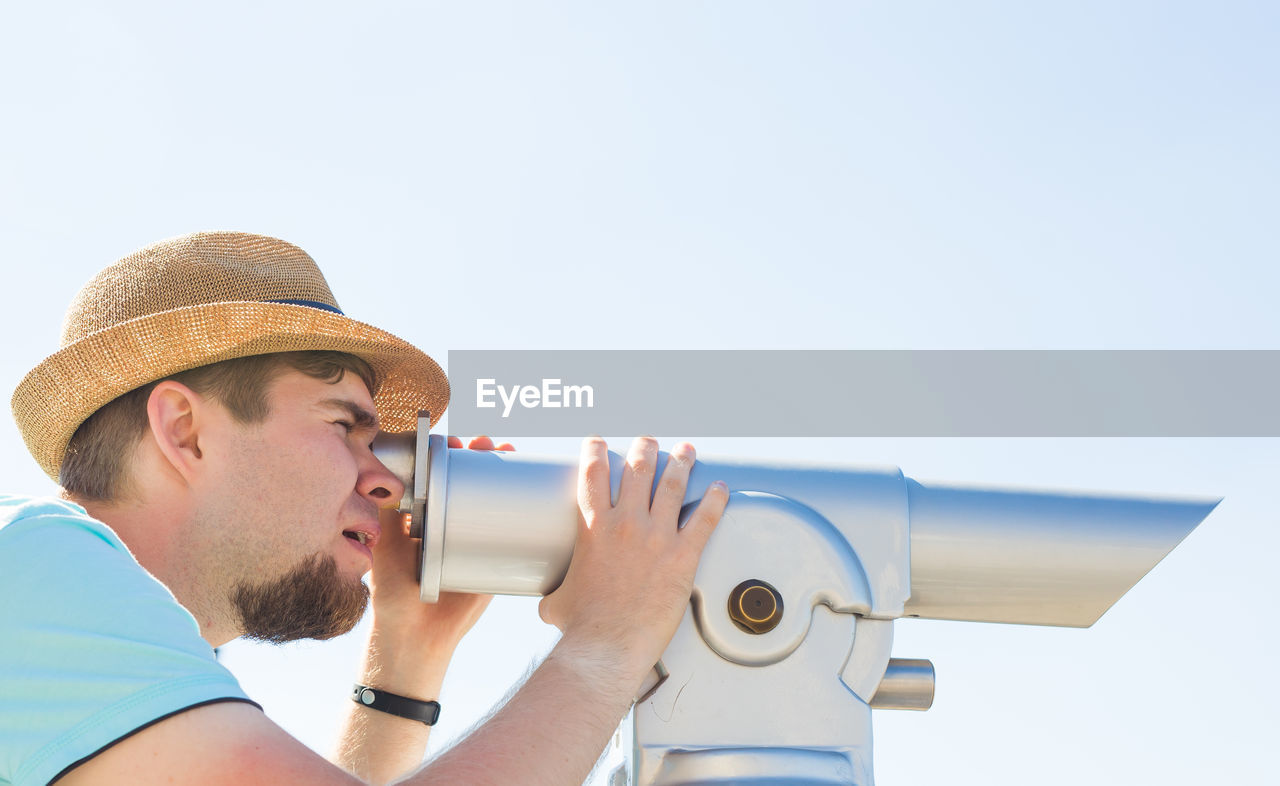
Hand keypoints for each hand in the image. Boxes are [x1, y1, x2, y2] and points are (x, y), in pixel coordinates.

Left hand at [366, 435, 510, 650]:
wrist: (417, 635)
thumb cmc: (393, 591)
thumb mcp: (385, 545)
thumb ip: (385, 514)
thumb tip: (387, 474)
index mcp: (426, 517)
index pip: (441, 476)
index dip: (448, 455)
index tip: (452, 442)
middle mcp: (452, 524)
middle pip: (471, 481)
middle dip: (481, 457)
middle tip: (486, 444)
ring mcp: (476, 542)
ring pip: (494, 500)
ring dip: (505, 472)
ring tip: (507, 451)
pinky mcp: (495, 562)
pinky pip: (514, 535)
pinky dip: (526, 511)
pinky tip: (533, 489)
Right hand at [538, 436, 727, 685]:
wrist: (607, 647)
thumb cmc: (582, 628)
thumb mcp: (557, 602)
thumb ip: (557, 592)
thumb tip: (548, 604)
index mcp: (593, 527)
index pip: (592, 473)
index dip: (595, 450)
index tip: (598, 442)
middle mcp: (625, 524)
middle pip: (636, 469)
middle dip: (644, 449)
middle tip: (648, 442)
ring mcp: (656, 537)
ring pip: (671, 485)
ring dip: (680, 462)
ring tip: (686, 450)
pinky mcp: (682, 556)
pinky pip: (704, 519)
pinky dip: (715, 500)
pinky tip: (720, 487)